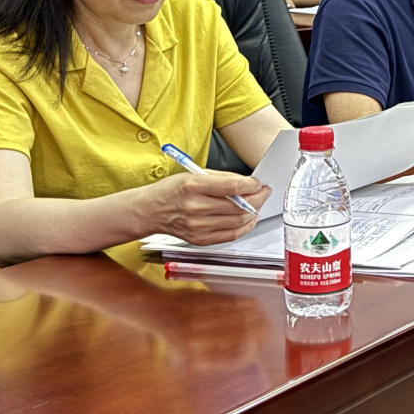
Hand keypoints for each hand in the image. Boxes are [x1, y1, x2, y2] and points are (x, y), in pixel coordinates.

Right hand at [139, 173, 270, 245]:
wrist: (149, 210)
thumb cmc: (170, 190)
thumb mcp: (193, 174)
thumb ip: (221, 178)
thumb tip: (246, 182)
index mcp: (193, 186)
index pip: (232, 187)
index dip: (251, 185)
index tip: (258, 183)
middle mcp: (195, 207)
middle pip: (238, 206)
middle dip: (258, 198)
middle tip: (264, 192)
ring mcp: (197, 226)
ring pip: (238, 221)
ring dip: (254, 212)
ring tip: (258, 204)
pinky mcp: (199, 239)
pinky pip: (231, 235)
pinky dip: (245, 227)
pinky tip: (249, 219)